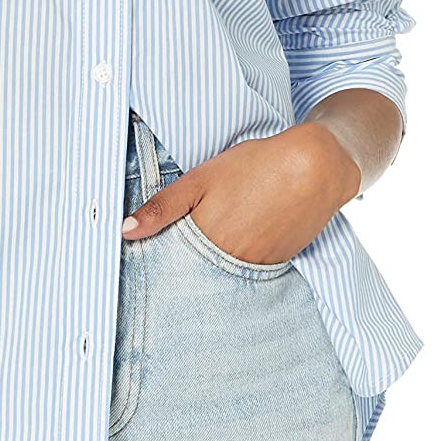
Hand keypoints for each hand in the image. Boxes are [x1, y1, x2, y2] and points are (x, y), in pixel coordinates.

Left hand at [120, 122, 361, 264]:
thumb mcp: (199, 179)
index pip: (171, 267)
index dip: (159, 260)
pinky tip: (241, 235)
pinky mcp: (277, 264)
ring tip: (220, 232)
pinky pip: (248, 269)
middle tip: (187, 244)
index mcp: (205, 243)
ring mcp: (256, 267)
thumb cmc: (253, 167)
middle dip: (185, 266)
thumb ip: (161, 207)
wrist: (315, 167)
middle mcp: (229, 264)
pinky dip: (239, 258)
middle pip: (197, 273)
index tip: (148, 259)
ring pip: (222, 273)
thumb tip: (124, 232)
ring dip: (213, 264)